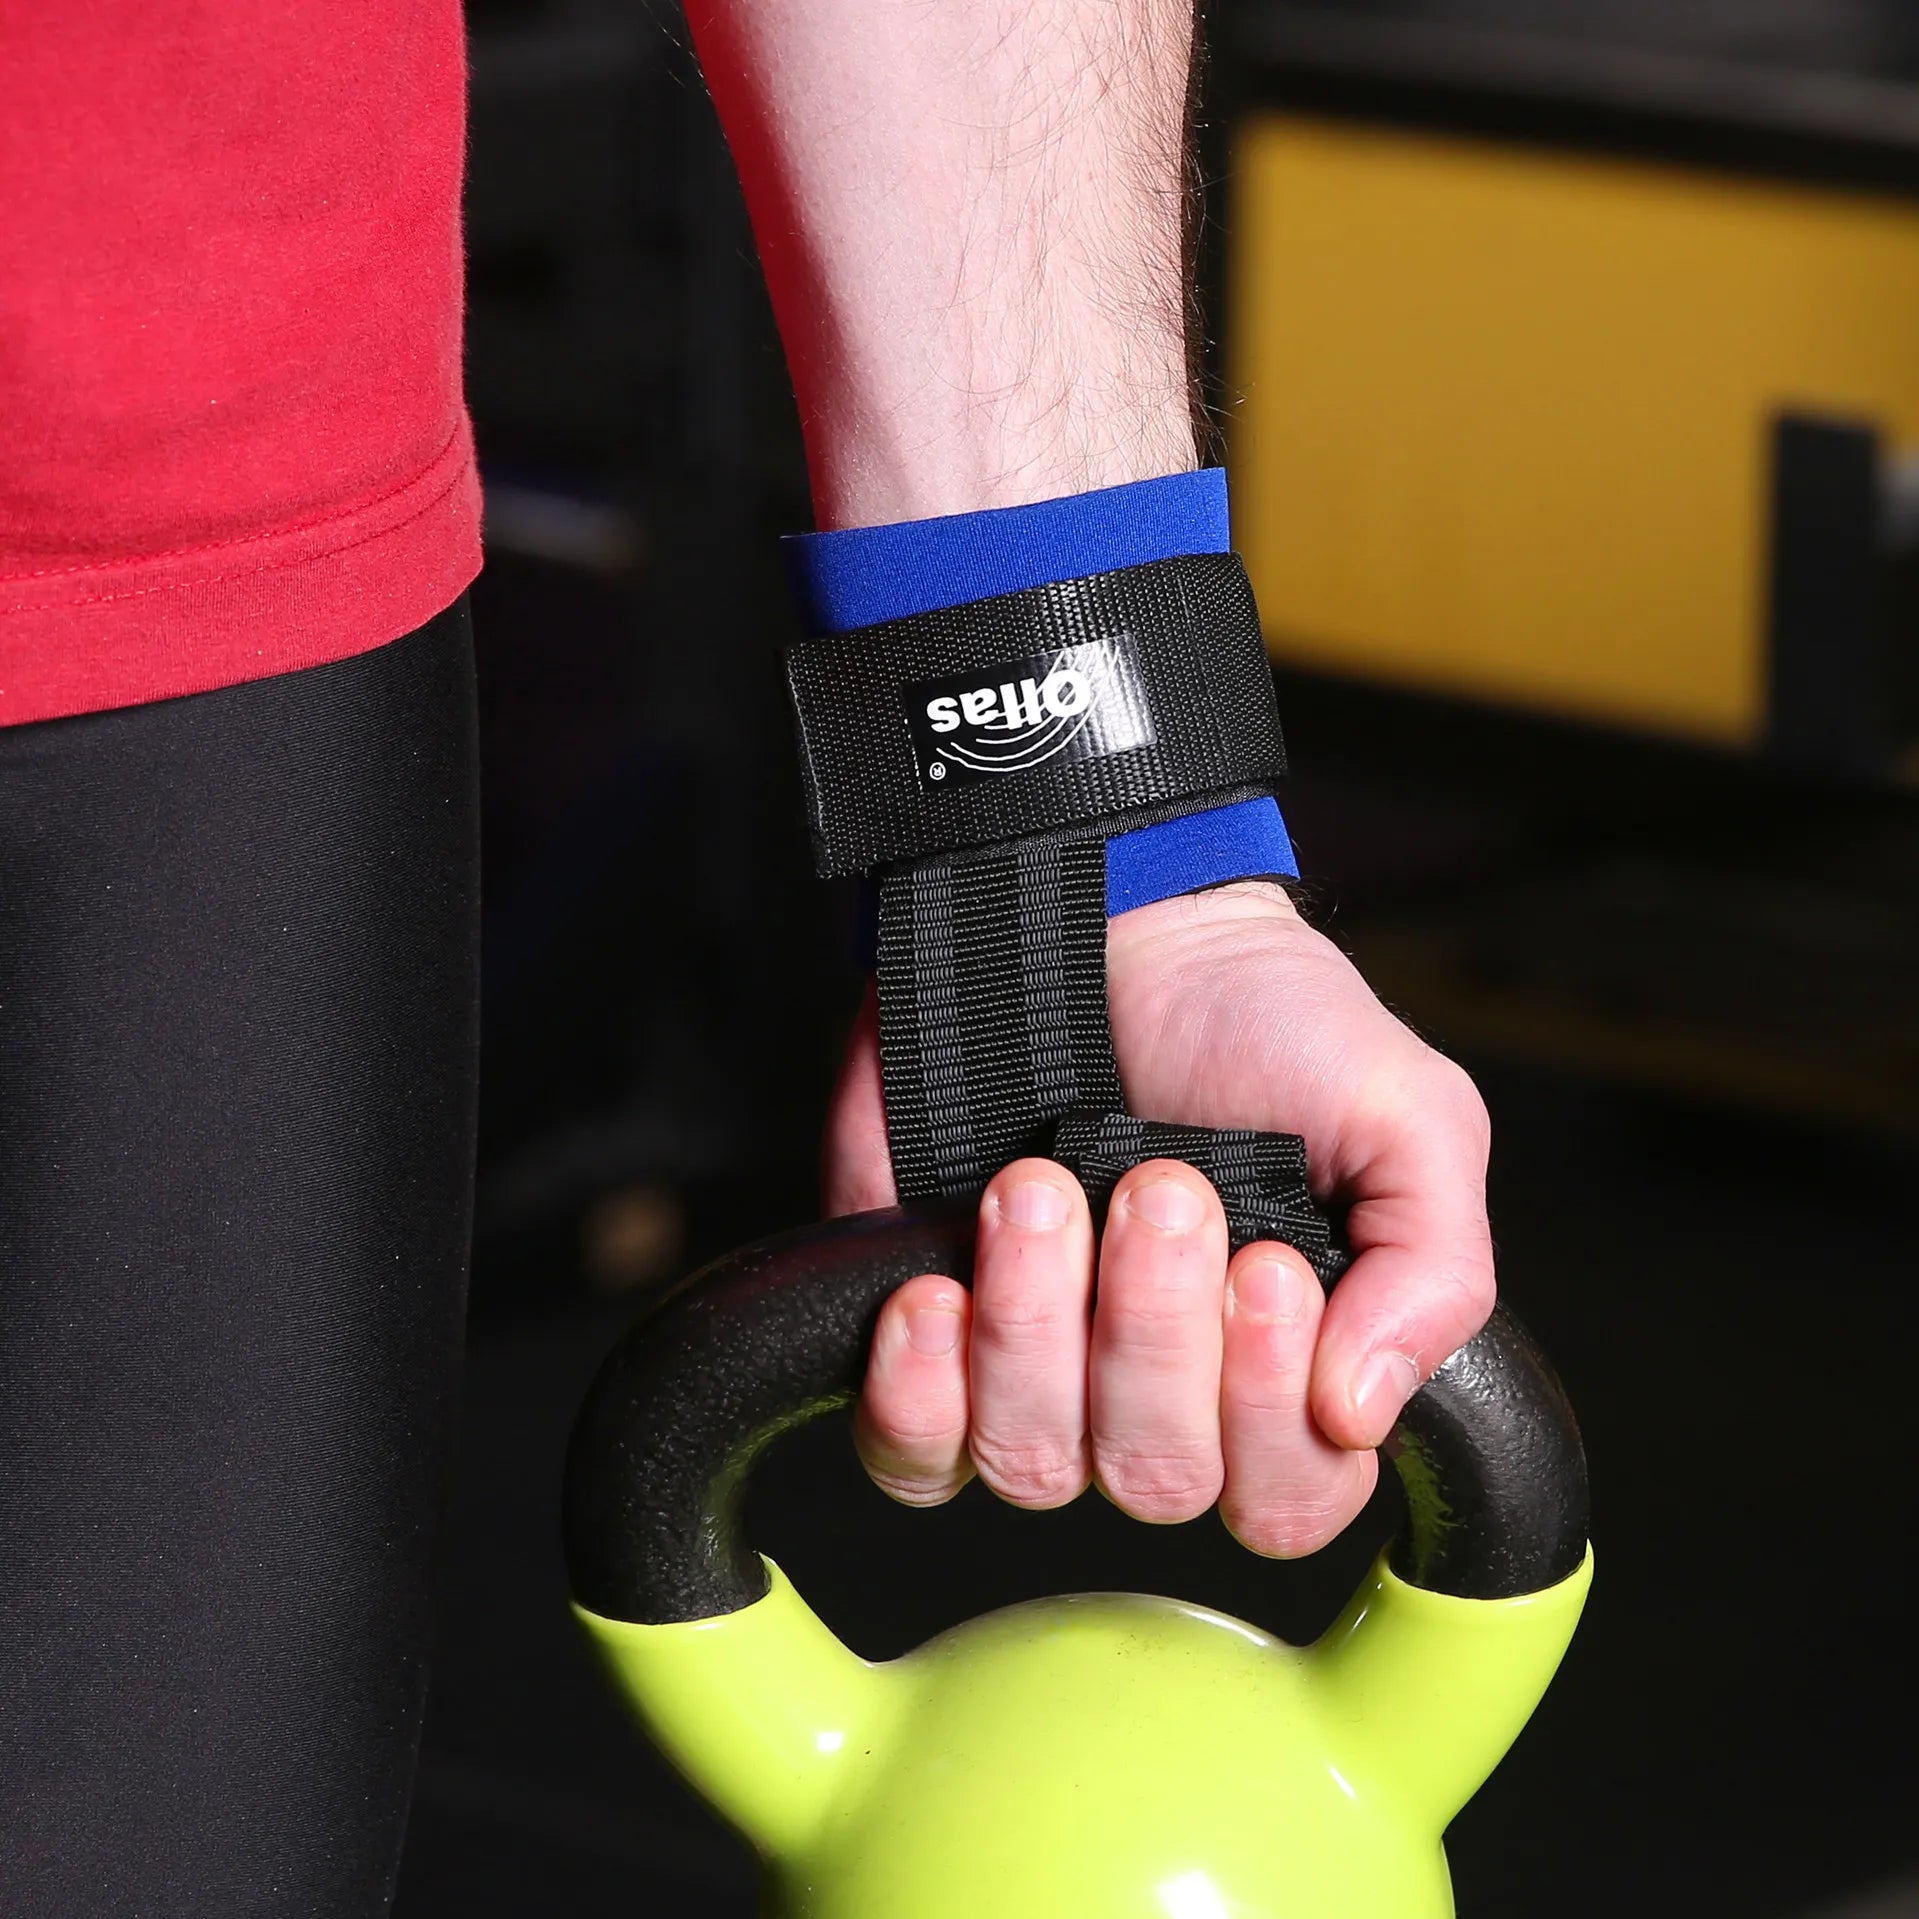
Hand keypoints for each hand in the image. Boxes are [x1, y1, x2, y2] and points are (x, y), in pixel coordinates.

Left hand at [822, 880, 1494, 1556]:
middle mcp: (1160, 1394)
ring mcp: (1038, 1379)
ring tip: (1042, 1189)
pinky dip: (918, 1390)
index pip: (1289, 1498)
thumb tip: (1364, 1410)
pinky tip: (936, 1293)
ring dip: (1037, 1326)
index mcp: (1284, 1367)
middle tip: (1159, 1187)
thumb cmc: (1259, 1017)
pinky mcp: (926, 1348)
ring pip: (1032, 1463)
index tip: (1266, 1266)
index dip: (1271, 1409)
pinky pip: (911, 1455)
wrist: (1108, 920)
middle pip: (1158, 1476)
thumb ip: (1434, 1269)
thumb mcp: (1404, 1113)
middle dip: (1154, 1328)